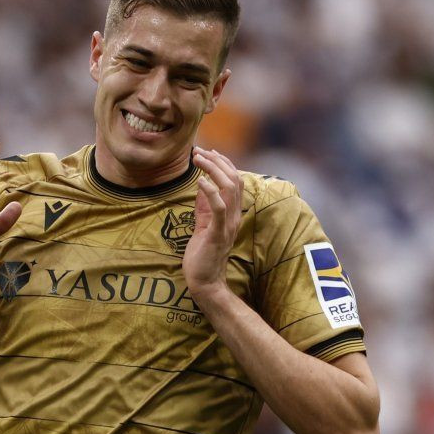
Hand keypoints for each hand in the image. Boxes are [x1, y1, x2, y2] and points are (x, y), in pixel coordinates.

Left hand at [182, 147, 242, 298]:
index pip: (235, 181)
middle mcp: (234, 216)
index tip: (208, 152)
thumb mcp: (203, 223)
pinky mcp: (217, 234)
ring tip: (198, 159)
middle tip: (199, 151)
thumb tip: (202, 183)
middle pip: (234, 179)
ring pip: (229, 188)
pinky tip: (200, 181)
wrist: (205, 282)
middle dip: (217, 161)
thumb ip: (205, 205)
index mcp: (232, 213)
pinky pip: (219, 208)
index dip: (224, 163)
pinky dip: (211, 192)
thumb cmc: (203, 254)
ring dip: (213, 170)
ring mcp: (227, 225)